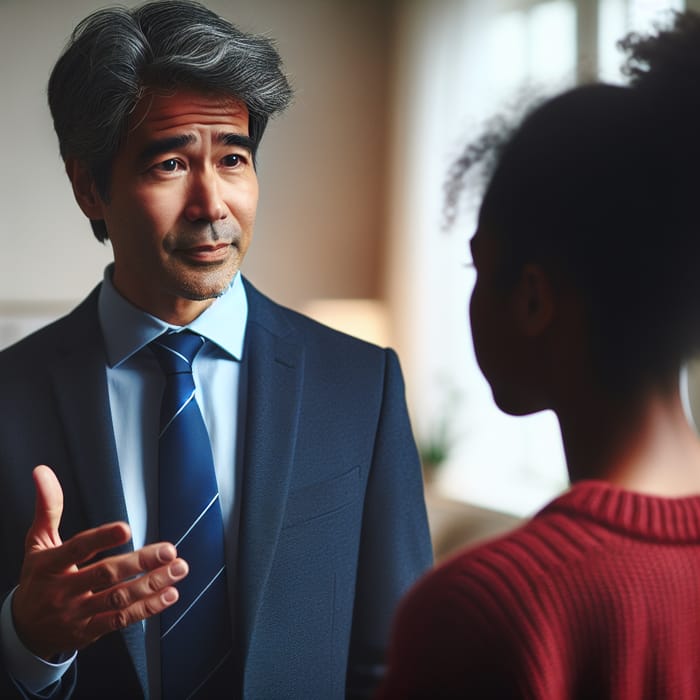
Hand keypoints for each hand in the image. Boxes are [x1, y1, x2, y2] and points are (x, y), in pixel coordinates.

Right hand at [12, 465, 188, 659]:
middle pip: (105, 575)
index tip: (126, 528)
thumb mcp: (37, 542)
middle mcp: (64, 590)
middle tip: (169, 551)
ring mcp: (77, 613)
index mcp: (51, 564)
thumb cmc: (37, 577)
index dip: (101, 538)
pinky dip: (147, 608)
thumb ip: (48, 507)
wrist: (23, 630)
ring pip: (118, 599)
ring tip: (178, 569)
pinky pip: (121, 620)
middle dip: (140, 563)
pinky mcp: (89, 631)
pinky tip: (169, 594)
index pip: (78, 549)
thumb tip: (43, 472)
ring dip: (152, 585)